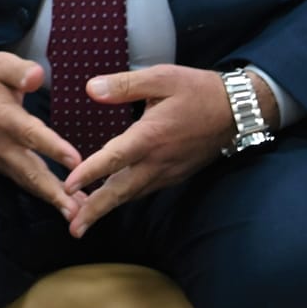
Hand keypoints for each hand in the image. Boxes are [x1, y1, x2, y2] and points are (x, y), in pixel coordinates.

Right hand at [0, 53, 84, 221]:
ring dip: (51, 199)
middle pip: (30, 171)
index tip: (77, 162)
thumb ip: (19, 71)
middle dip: (55, 193)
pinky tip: (59, 202)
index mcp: (2, 116)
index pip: (31, 134)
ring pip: (26, 181)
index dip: (54, 148)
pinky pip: (21, 180)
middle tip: (79, 211)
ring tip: (76, 214)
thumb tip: (36, 76)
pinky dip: (40, 193)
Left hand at [60, 65, 241, 236]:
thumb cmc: (198, 90)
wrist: (238, 111)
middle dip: (96, 211)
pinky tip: (112, 198)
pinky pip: (145, 190)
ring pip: (133, 194)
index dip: (90, 173)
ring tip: (84, 219)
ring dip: (108, 207)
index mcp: (150, 136)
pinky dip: (125, 197)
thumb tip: (90, 88)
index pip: (114, 158)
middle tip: (73, 228)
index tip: (68, 186)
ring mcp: (168, 171)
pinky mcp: (175, 174)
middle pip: (122, 191)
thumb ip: (124, 85)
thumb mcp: (161, 78)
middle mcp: (158, 160)